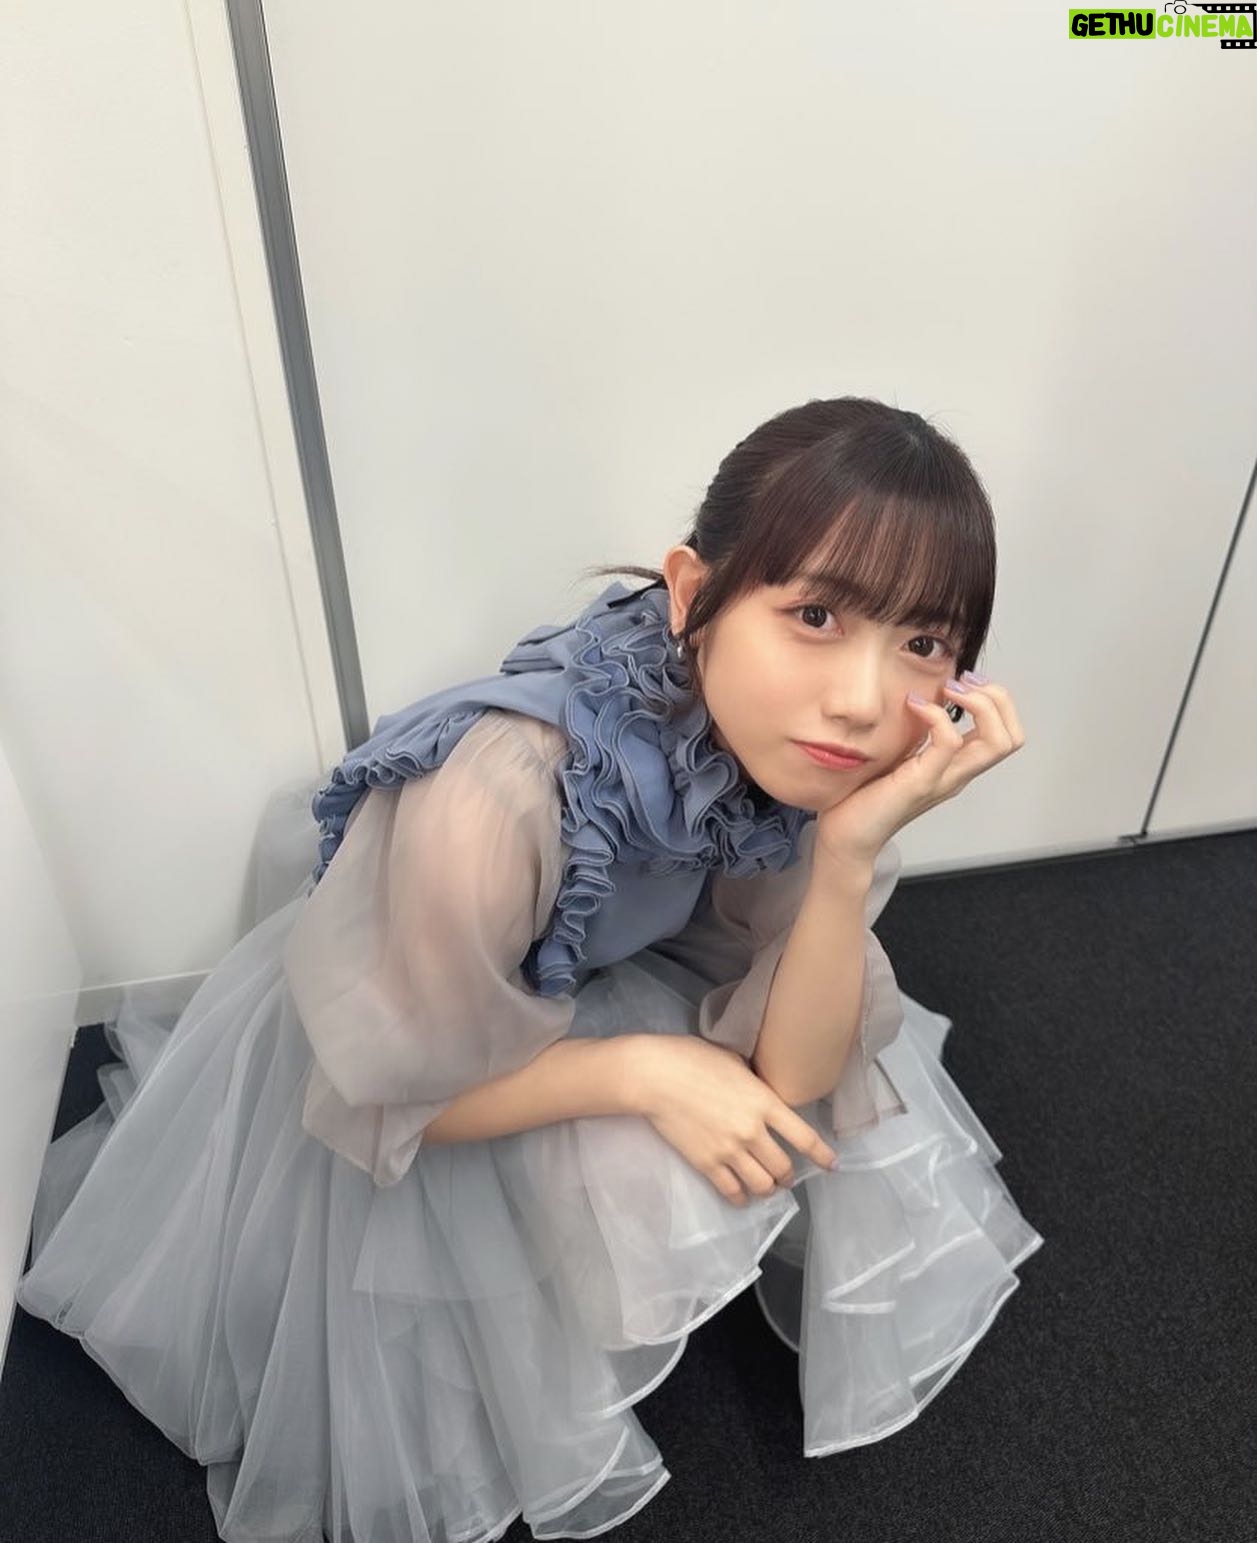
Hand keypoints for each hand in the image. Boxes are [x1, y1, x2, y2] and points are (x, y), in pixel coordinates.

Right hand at [624, 1034, 838, 1207]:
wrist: (655, 1077)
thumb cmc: (693, 1058)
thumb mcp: (734, 1062)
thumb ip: (754, 1084)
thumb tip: (760, 1093)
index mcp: (764, 1102)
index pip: (804, 1137)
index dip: (822, 1155)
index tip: (831, 1164)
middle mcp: (752, 1131)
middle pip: (784, 1167)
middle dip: (789, 1176)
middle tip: (788, 1176)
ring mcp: (729, 1151)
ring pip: (762, 1184)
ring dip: (768, 1188)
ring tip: (767, 1186)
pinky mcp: (707, 1164)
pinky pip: (732, 1191)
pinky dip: (742, 1198)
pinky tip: (743, 1197)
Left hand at [815, 676, 1025, 871]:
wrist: (847, 837)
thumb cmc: (864, 796)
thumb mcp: (897, 755)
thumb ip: (913, 733)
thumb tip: (914, 694)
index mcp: (956, 768)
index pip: (1005, 734)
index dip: (996, 701)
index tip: (964, 682)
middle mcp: (958, 775)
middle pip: (1012, 737)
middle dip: (997, 698)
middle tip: (962, 681)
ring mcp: (944, 781)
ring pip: (996, 742)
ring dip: (979, 703)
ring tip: (948, 688)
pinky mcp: (921, 783)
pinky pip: (949, 744)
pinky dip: (937, 715)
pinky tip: (913, 704)